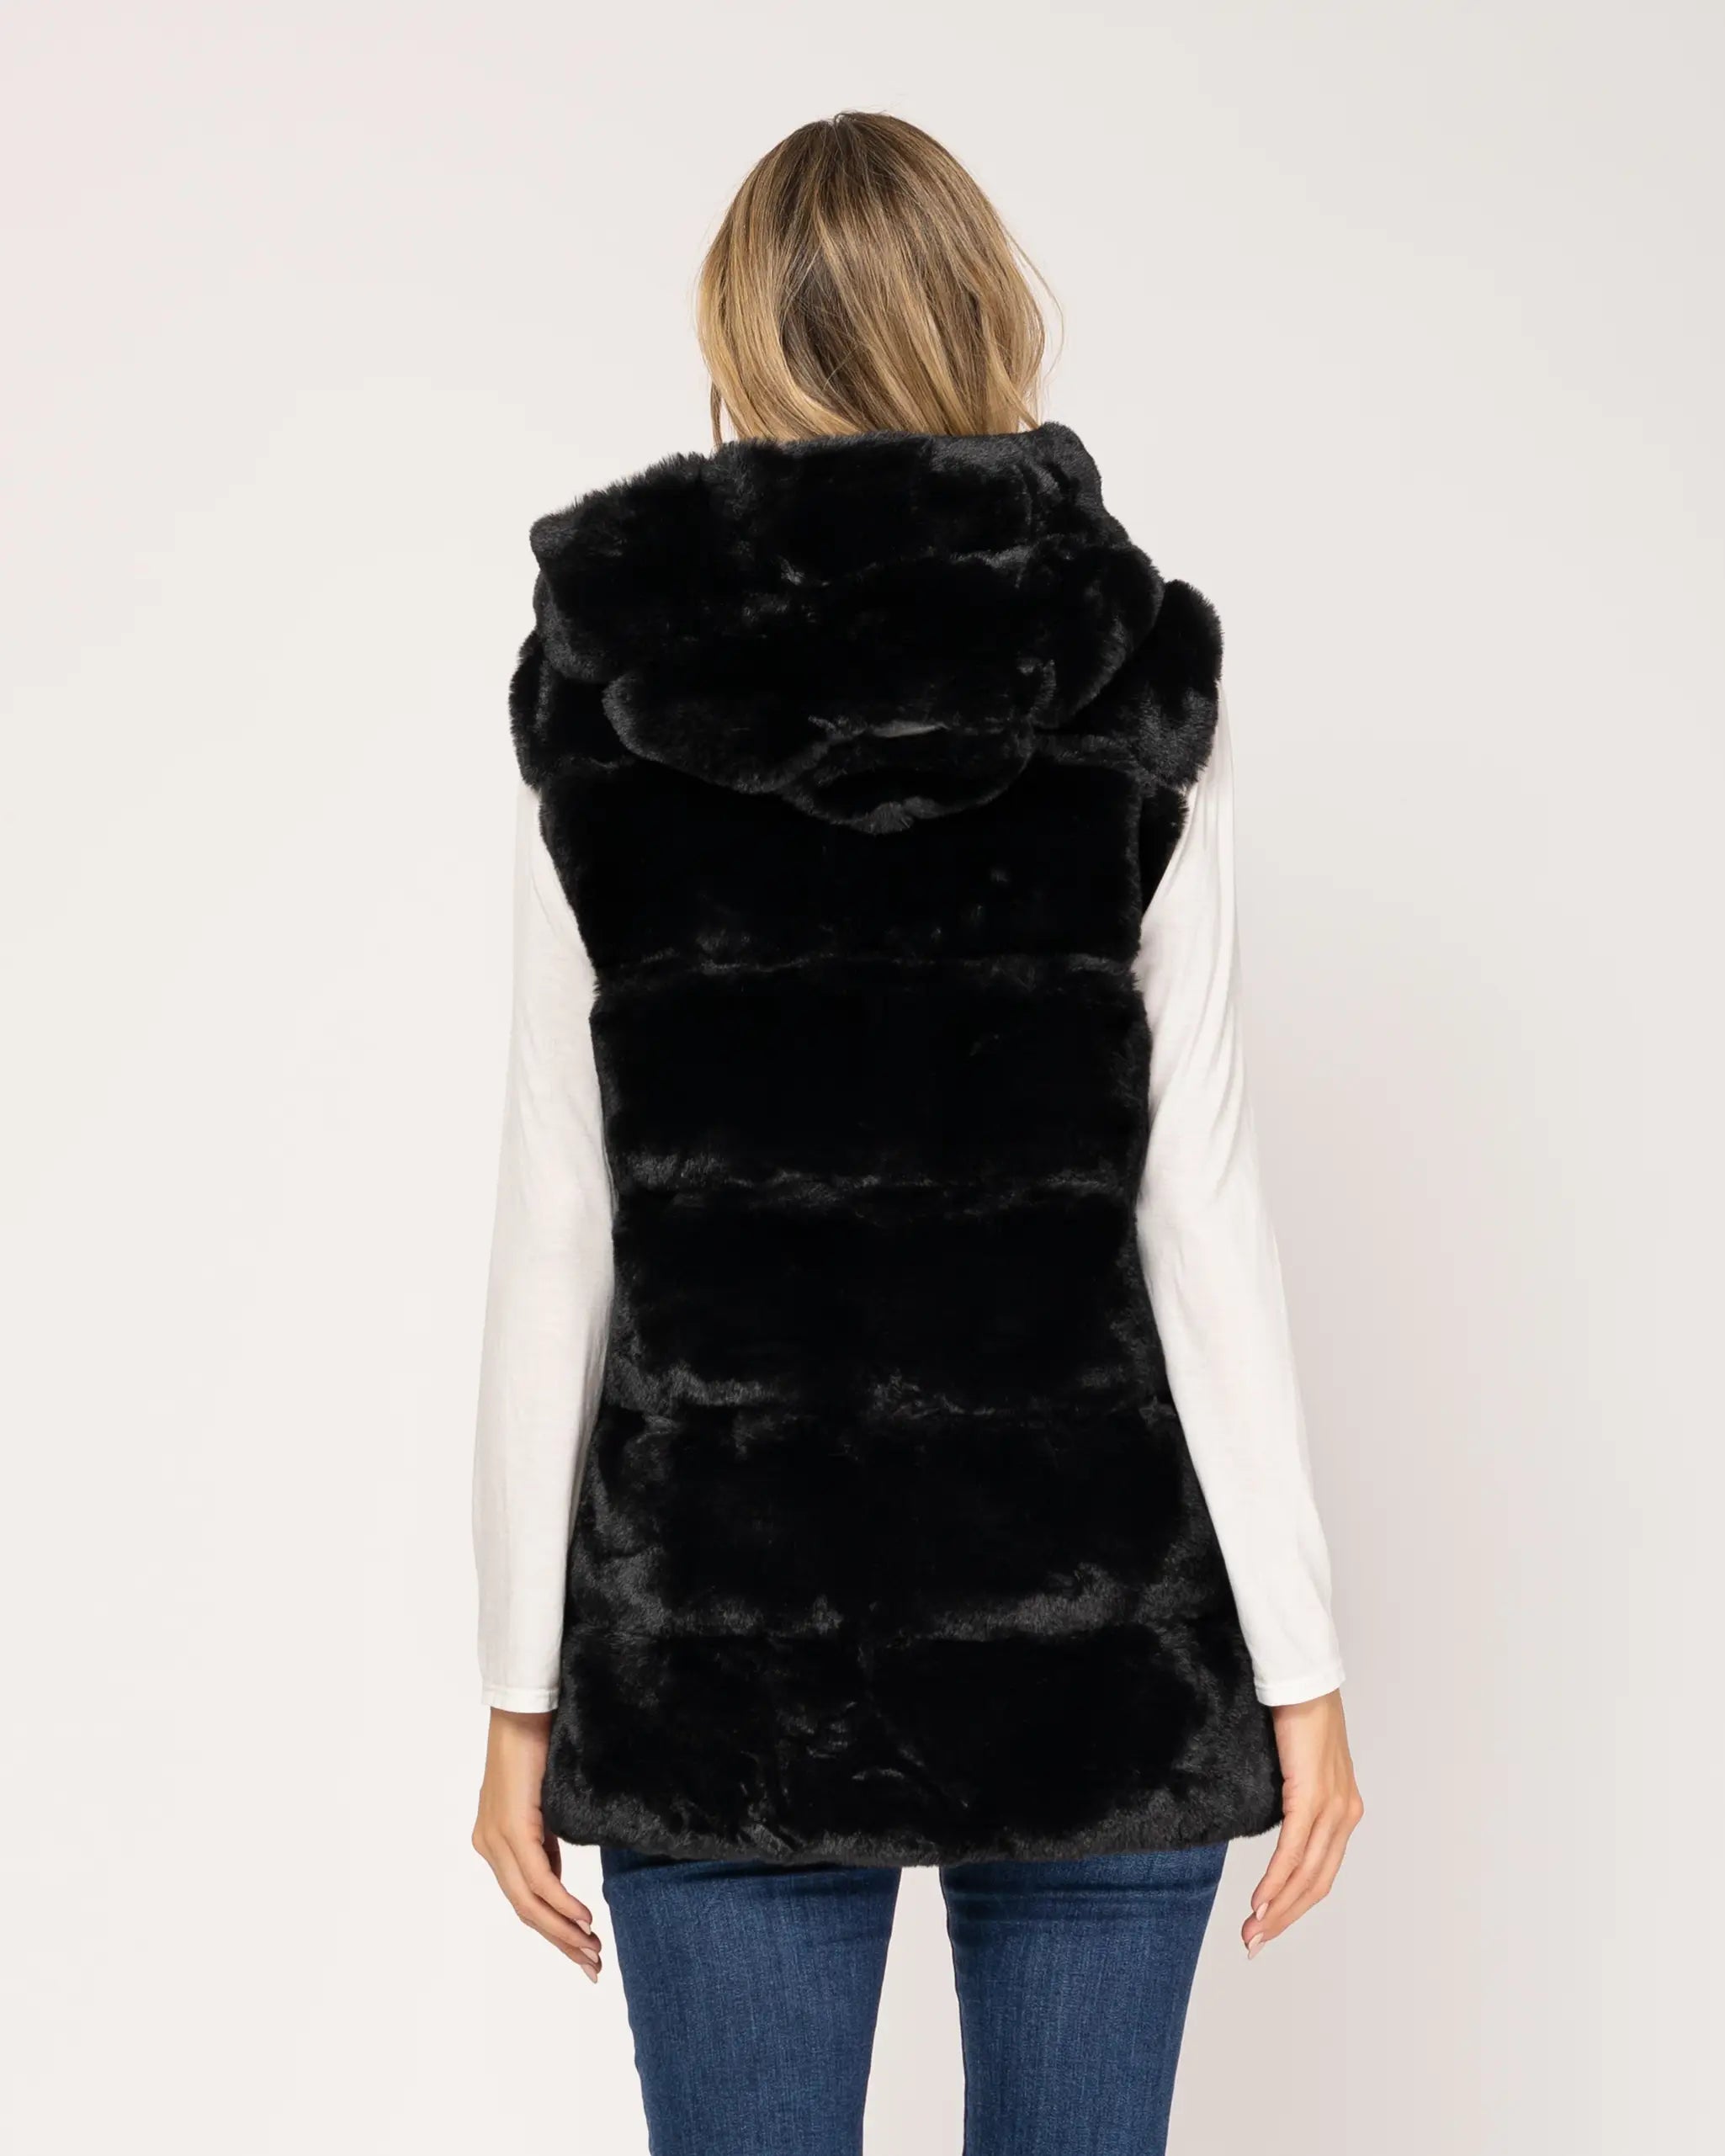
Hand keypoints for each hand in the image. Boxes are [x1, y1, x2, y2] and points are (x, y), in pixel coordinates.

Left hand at [472, 1709, 602, 1980]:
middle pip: (524, 1910)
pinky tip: (582, 1920)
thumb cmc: (538, 1749)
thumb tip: (558, 1880)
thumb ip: (545, 1844)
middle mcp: (489, 1846)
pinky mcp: (512, 1828)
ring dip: (563, 1931)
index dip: (552, 1930)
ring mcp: (496, 1839)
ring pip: (529, 1902)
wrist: (526, 1710)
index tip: (581, 1952)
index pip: (523, 1899)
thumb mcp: (543, 1808)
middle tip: (592, 1966)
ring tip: (592, 1951)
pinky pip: (537, 1878)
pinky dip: (561, 1903)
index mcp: (495, 1842)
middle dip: (560, 1942)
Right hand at [1243, 1690, 1362, 1956]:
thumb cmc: (1296, 1715)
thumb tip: (1276, 1821)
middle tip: (1254, 1943)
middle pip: (1316, 1884)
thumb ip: (1296, 1798)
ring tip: (1253, 1932)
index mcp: (1344, 1810)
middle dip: (1284, 1918)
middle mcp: (1345, 1814)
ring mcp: (1332, 1807)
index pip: (1321, 1873)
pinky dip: (1276, 1880)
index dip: (1295, 1905)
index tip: (1268, 1925)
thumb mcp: (1300, 1766)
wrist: (1302, 1680)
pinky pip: (1293, 1849)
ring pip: (1306, 1875)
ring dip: (1277, 1909)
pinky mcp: (1312, 1795)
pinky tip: (1260, 1900)